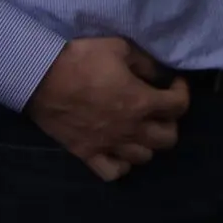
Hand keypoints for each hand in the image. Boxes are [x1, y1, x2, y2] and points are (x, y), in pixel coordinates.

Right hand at [25, 36, 189, 181]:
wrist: (40, 77)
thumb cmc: (82, 59)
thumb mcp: (122, 49)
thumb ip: (146, 64)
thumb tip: (159, 74)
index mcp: (142, 102)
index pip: (179, 107)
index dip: (181, 93)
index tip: (173, 83)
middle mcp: (130, 129)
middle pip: (168, 139)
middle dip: (169, 121)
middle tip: (158, 108)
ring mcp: (109, 145)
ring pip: (144, 158)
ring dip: (148, 143)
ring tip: (140, 128)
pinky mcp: (86, 154)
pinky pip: (113, 173)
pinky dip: (122, 165)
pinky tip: (119, 150)